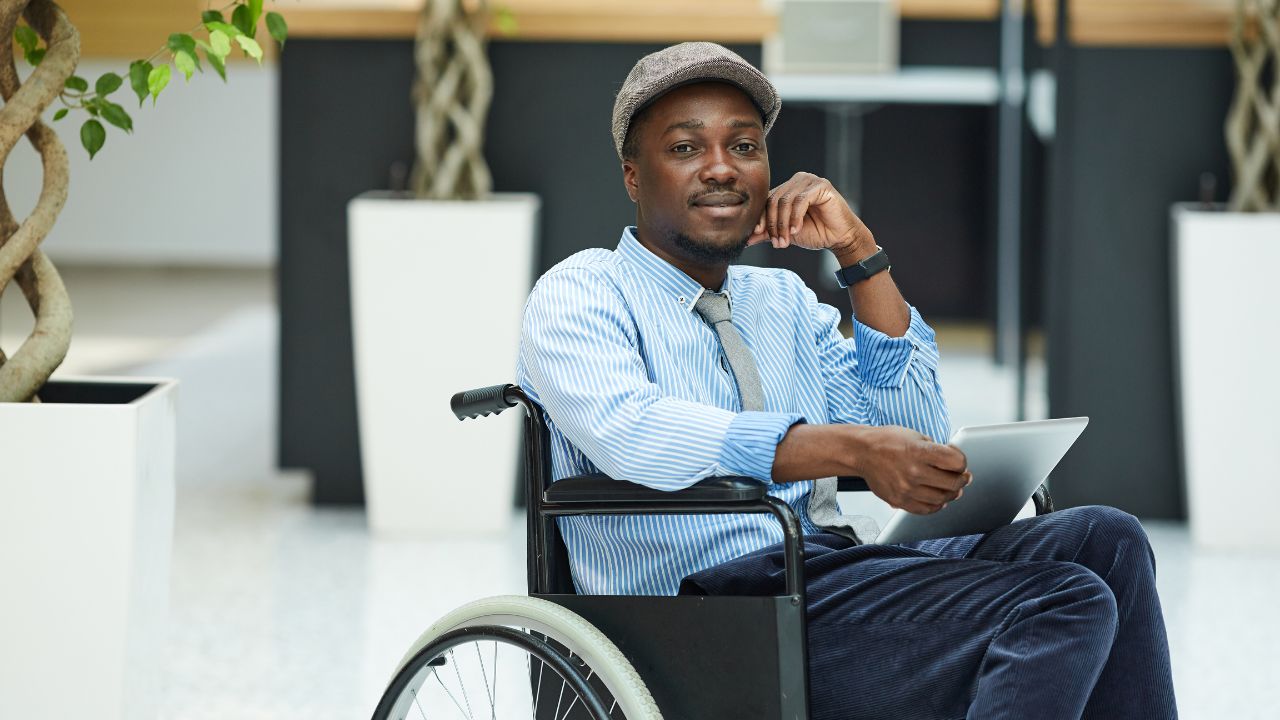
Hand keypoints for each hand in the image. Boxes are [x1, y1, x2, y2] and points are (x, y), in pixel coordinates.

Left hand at [747, 171, 874, 258]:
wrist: (839, 238)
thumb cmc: (815, 232)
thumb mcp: (785, 233)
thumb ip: (767, 233)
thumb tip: (745, 239)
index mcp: (787, 188)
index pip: (766, 200)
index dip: (761, 218)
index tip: (756, 234)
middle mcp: (797, 181)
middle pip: (774, 200)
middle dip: (773, 224)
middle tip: (777, 242)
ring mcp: (810, 180)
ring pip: (785, 200)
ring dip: (783, 223)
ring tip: (786, 240)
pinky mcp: (821, 185)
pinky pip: (801, 200)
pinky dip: (795, 217)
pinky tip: (796, 230)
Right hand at [849, 425, 970, 514]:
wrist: (861, 452)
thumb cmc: (887, 441)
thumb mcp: (914, 435)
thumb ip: (935, 449)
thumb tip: (953, 464)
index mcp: (919, 451)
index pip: (956, 462)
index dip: (962, 461)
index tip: (958, 460)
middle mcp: (913, 471)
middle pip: (953, 483)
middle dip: (962, 479)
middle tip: (963, 477)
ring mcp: (906, 488)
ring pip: (942, 499)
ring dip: (952, 494)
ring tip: (951, 488)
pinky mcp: (899, 500)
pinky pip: (925, 509)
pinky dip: (936, 505)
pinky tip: (938, 499)